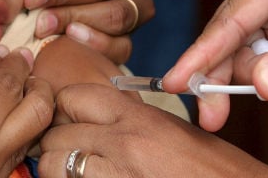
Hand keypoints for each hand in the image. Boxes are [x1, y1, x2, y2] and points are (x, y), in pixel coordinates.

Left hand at [37, 84, 267, 177]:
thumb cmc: (215, 172)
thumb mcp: (172, 132)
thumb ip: (131, 122)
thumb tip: (92, 121)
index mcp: (138, 118)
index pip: (72, 96)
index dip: (63, 110)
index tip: (66, 124)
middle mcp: (124, 143)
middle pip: (54, 134)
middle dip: (54, 147)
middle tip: (66, 159)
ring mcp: (118, 175)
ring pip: (52, 166)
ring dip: (57, 172)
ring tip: (73, 176)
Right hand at [164, 0, 267, 131]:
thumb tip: (260, 87)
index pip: (234, 16)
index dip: (203, 53)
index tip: (178, 81)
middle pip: (231, 33)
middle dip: (220, 75)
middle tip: (210, 115)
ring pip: (241, 46)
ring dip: (243, 77)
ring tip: (246, 98)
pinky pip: (259, 50)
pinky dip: (263, 71)